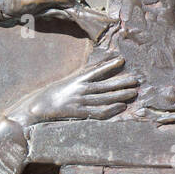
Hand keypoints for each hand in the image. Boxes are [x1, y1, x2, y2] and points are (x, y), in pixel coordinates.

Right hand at [8, 54, 139, 126]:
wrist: (38, 108)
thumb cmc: (51, 94)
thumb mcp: (66, 81)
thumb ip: (81, 76)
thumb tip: (95, 69)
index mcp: (76, 79)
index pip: (96, 70)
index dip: (109, 65)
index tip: (121, 60)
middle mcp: (80, 90)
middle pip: (105, 85)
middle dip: (122, 82)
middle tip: (136, 80)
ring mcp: (81, 102)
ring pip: (105, 98)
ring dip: (120, 95)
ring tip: (133, 92)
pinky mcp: (80, 113)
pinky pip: (98, 112)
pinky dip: (111, 109)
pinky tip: (121, 106)